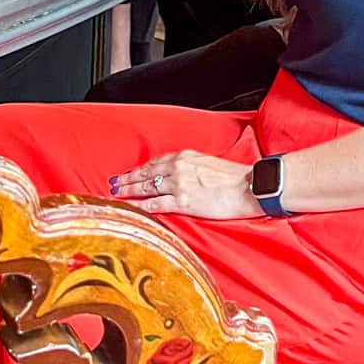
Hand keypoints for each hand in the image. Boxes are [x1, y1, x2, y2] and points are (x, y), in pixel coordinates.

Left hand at [110, 151, 256, 219]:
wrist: (248, 186)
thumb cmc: (234, 177)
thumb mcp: (209, 163)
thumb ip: (192, 166)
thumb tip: (183, 174)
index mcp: (185, 156)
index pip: (156, 162)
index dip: (141, 168)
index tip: (131, 172)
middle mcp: (178, 168)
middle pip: (146, 173)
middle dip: (128, 178)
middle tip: (115, 182)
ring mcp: (178, 185)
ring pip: (146, 187)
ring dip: (129, 190)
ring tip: (117, 193)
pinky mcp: (183, 202)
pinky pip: (155, 204)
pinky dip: (140, 205)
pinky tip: (131, 207)